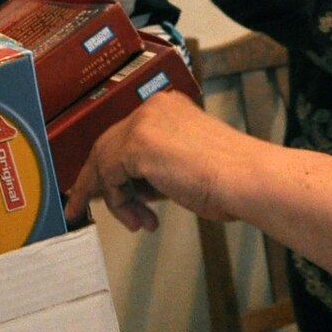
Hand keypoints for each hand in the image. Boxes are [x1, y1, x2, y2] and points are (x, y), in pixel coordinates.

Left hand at [65, 91, 250, 231]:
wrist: (247, 180)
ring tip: (137, 223)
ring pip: (106, 163)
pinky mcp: (137, 144)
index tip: (105, 192)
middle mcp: (153, 108)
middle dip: (100, 183)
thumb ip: (153, 169)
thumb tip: (127, 187)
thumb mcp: (183, 167)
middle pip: (108, 146)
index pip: (126, 136)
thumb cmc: (230, 180)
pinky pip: (109, 177)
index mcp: (167, 108)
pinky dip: (119, 203)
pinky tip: (139, 219)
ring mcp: (143, 123)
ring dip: (117, 200)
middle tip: (84, 207)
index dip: (112, 167)